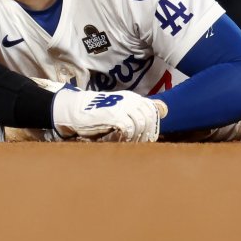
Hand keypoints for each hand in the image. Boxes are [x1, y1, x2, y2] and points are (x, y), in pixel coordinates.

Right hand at [49, 85, 166, 141]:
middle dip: (147, 133)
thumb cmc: (98, 113)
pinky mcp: (115, 114)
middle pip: (150, 118)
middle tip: (138, 143)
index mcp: (133, 98)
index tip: (148, 137)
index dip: (153, 125)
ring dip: (137, 137)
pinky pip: (130, 128)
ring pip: (141, 124)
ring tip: (128, 143)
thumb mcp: (121, 108)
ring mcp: (123, 106)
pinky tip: (120, 139)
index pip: (154, 110)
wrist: (76, 109)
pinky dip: (127, 137)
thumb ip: (139, 110)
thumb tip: (164, 109)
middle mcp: (130, 99)